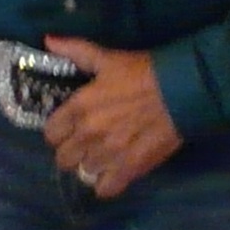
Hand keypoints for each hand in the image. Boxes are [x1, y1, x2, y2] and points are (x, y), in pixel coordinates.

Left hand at [41, 39, 182, 200]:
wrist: (181, 90)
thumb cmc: (143, 72)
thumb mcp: (108, 58)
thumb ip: (75, 51)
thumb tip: (48, 40)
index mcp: (79, 107)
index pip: (51, 134)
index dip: (60, 132)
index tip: (71, 128)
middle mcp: (88, 135)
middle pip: (63, 159)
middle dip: (73, 151)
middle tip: (88, 143)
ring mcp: (108, 155)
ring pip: (83, 173)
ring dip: (92, 166)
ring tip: (105, 156)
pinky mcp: (130, 169)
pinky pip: (105, 190)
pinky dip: (107, 184)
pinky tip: (116, 172)